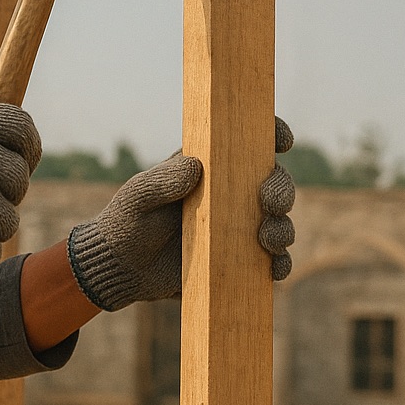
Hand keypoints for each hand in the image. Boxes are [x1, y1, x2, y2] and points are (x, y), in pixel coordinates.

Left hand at [65, 117, 295, 311]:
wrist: (122, 269)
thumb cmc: (126, 222)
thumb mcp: (138, 196)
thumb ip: (162, 181)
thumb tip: (196, 166)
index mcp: (208, 168)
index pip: (246, 144)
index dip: (271, 135)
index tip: (282, 140)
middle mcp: (229, 195)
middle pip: (273, 183)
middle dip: (281, 189)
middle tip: (269, 203)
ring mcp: (237, 227)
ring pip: (279, 221)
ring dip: (283, 228)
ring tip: (266, 240)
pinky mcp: (238, 259)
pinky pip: (271, 260)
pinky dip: (280, 263)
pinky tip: (274, 267)